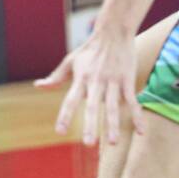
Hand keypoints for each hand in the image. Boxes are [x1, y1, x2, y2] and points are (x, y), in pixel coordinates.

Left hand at [35, 30, 145, 144]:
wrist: (113, 33)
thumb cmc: (89, 50)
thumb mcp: (70, 61)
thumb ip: (56, 77)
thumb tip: (37, 86)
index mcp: (80, 78)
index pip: (70, 100)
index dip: (65, 116)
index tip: (60, 131)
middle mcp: (96, 82)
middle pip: (93, 107)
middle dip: (91, 126)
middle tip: (89, 144)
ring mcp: (113, 82)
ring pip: (114, 107)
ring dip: (114, 125)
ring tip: (114, 143)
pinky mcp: (127, 80)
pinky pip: (133, 101)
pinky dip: (137, 116)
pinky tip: (140, 132)